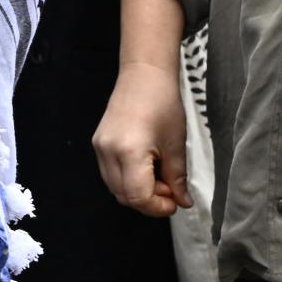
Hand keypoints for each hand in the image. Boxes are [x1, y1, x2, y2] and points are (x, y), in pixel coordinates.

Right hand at [93, 64, 191, 215]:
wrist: (144, 74)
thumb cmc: (164, 104)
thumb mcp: (176, 145)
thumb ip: (177, 178)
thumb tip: (182, 202)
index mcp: (129, 151)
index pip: (138, 196)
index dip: (157, 207)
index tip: (175, 202)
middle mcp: (108, 152)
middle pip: (124, 196)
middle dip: (148, 201)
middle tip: (170, 190)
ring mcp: (99, 147)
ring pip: (115, 187)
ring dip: (137, 192)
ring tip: (159, 176)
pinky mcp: (98, 143)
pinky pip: (110, 173)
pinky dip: (128, 180)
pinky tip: (145, 168)